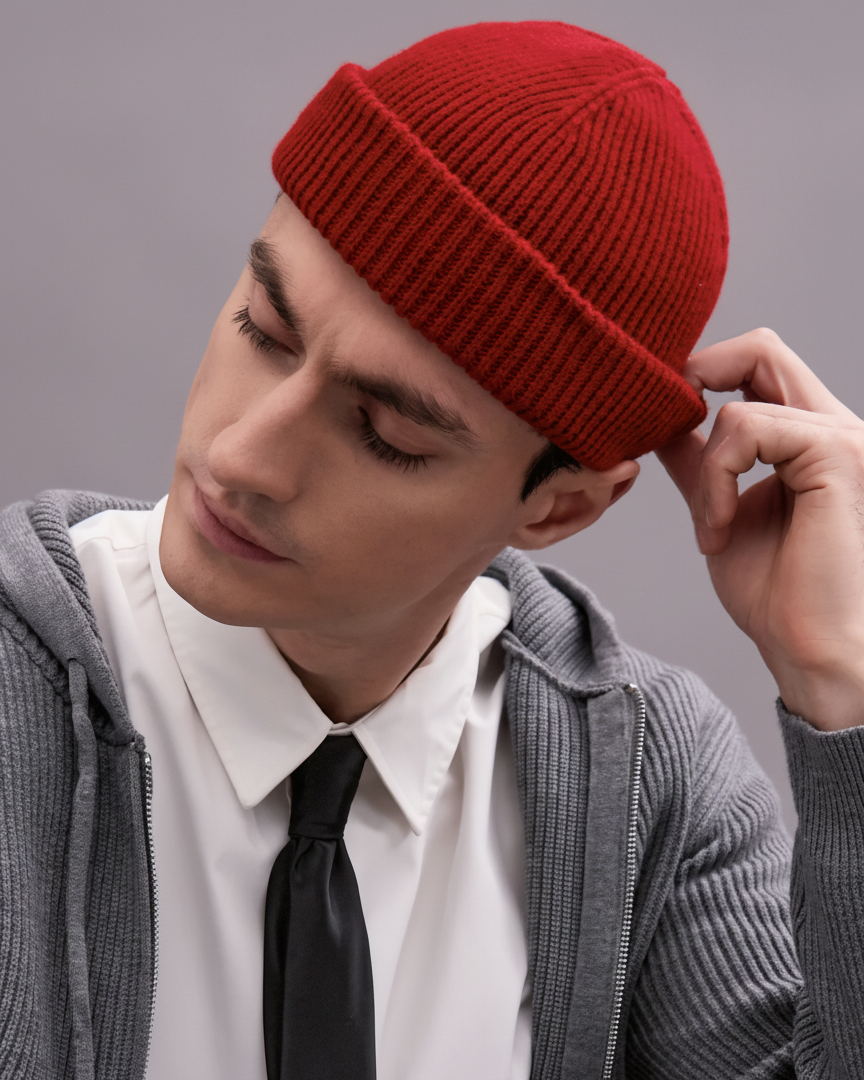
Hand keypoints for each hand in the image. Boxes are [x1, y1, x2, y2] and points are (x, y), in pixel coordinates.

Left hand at [656, 328, 863, 730]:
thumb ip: (700, 464)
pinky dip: (716, 480)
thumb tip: (663, 424)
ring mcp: (841, 435)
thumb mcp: (719, 511)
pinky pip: (745, 429)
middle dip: (698, 379)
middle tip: (668, 430)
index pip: (758, 361)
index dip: (703, 371)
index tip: (662, 418)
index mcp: (810, 438)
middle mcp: (833, 426)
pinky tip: (719, 530)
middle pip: (761, 346)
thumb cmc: (776, 595)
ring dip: (705, 468)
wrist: (809, 649)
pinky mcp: (837, 454)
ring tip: (709, 525)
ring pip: (739, 399)